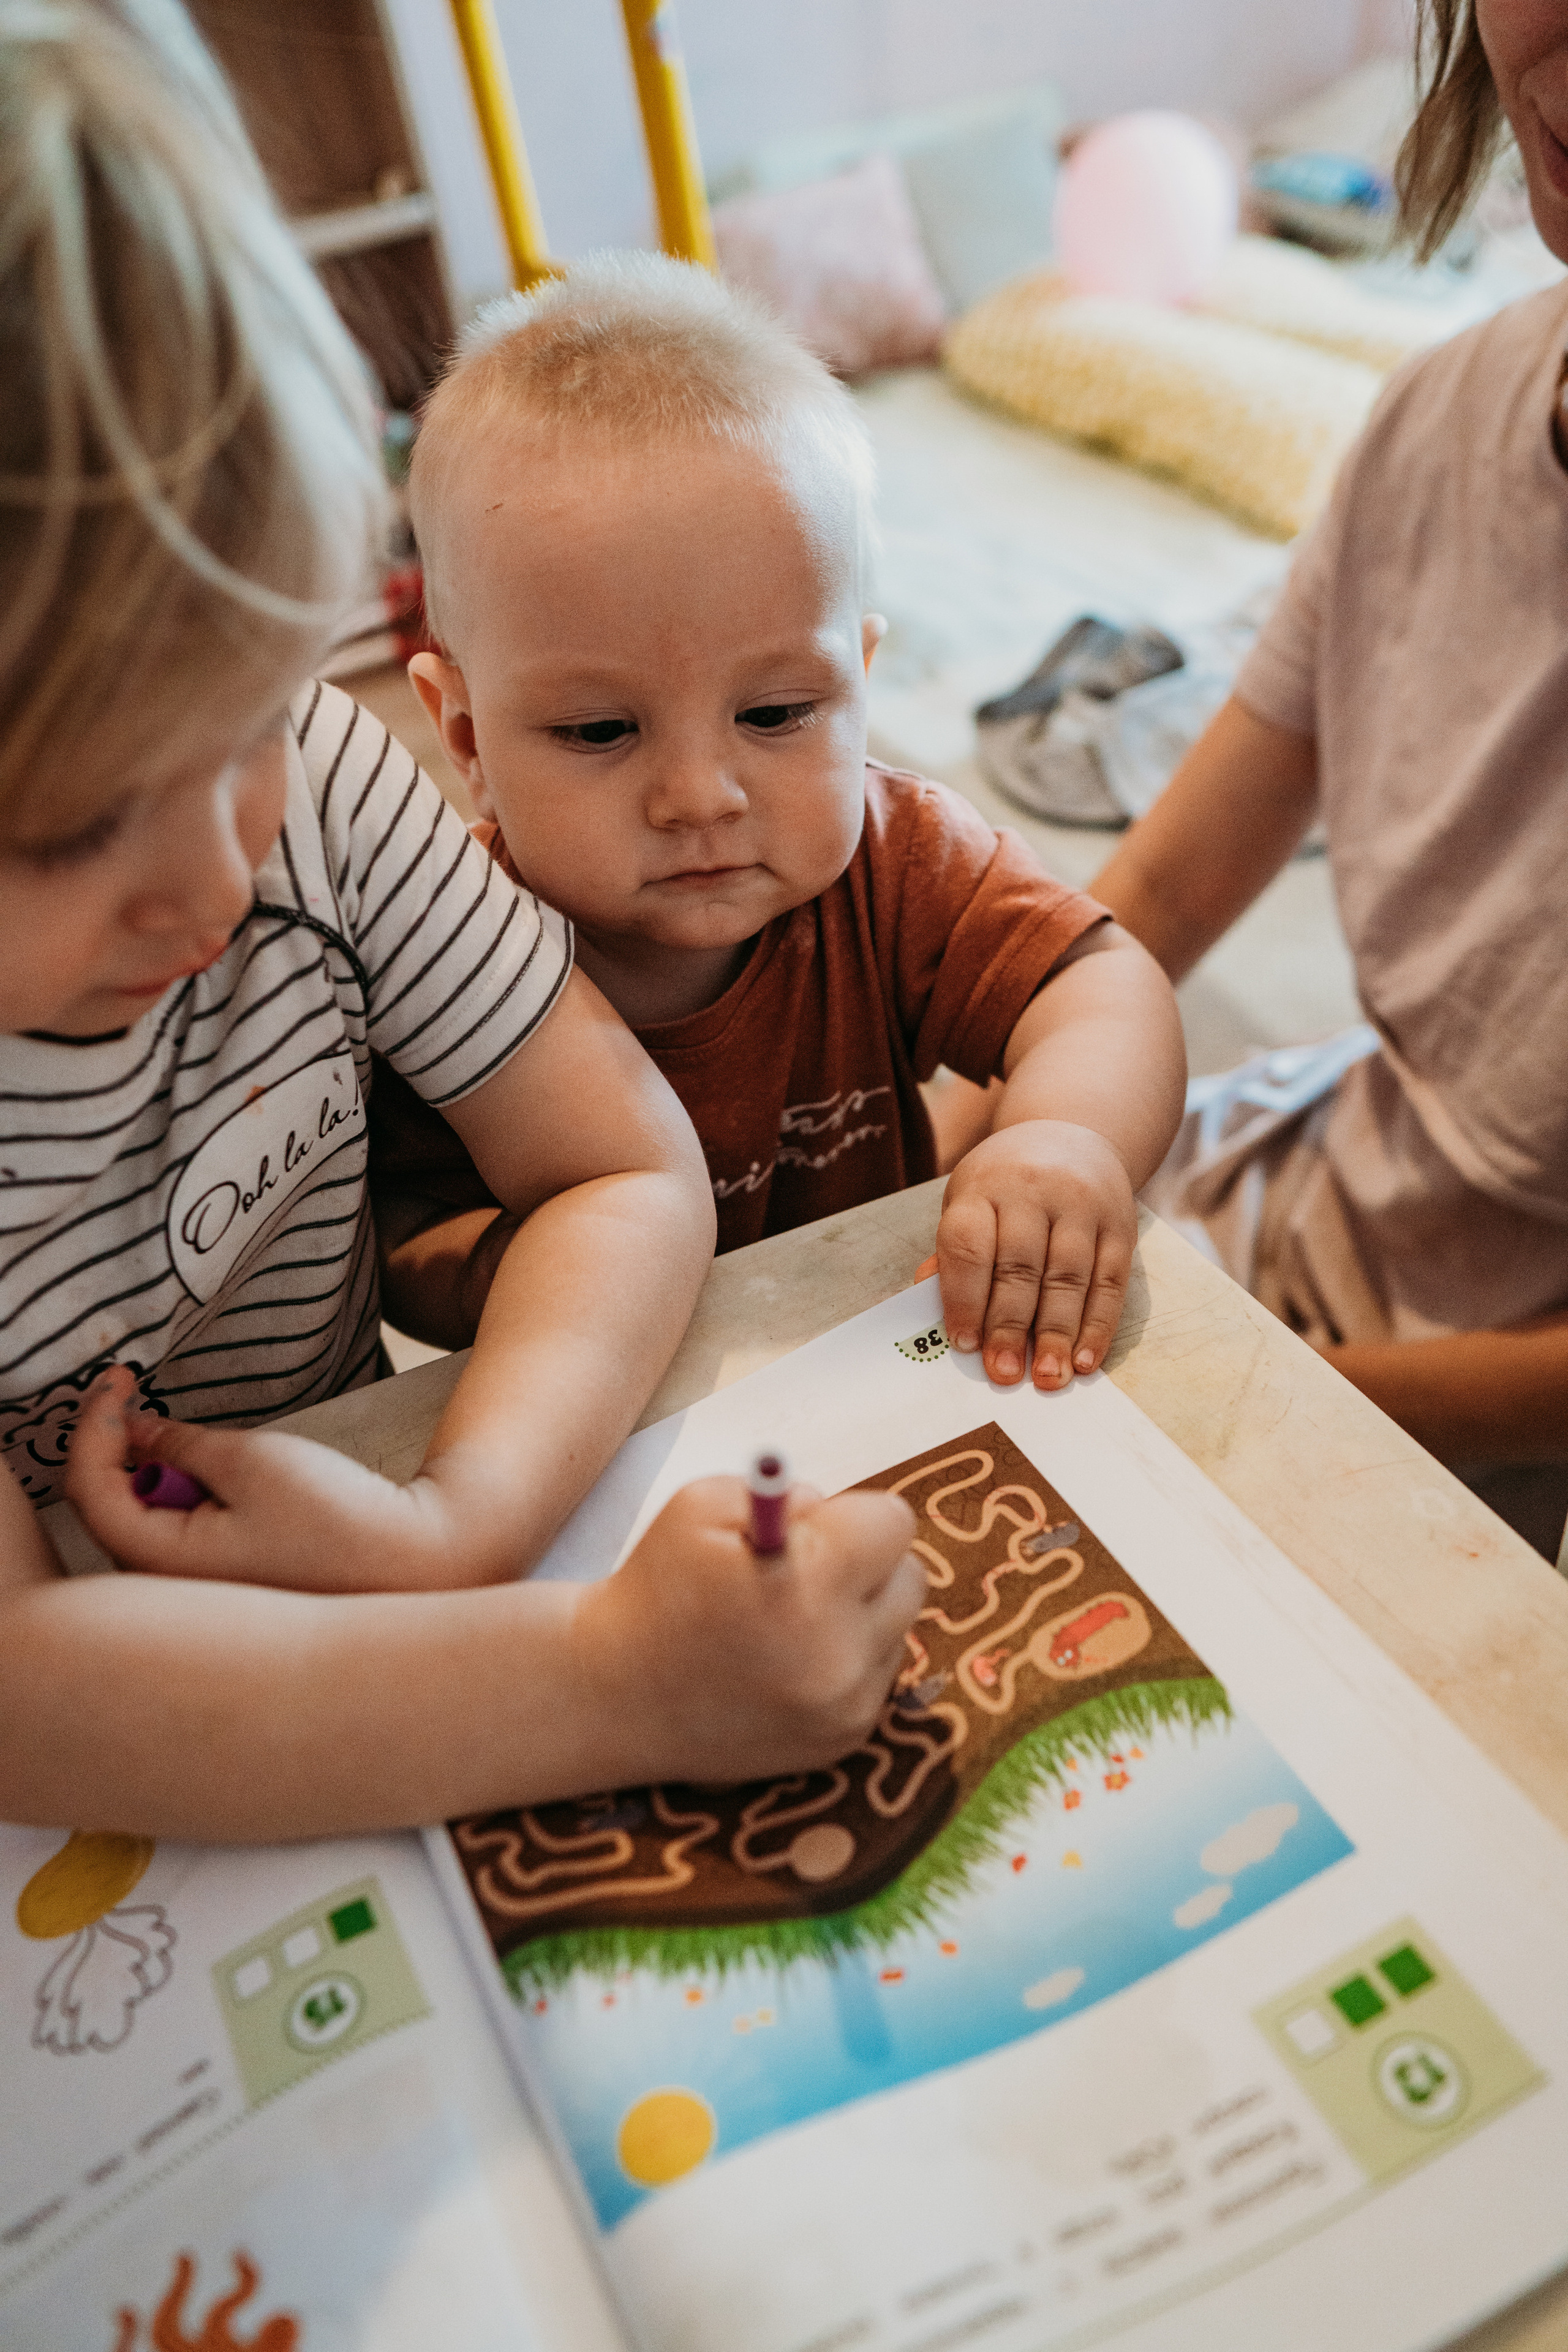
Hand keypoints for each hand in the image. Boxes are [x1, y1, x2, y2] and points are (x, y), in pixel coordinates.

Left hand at [64, 1368, 483, 1591]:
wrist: (412, 1562)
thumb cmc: (334, 1518)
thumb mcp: (250, 1462)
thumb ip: (179, 1444)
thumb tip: (130, 1429)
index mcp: (163, 1561)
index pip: (90, 1488)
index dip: (93, 1425)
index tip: (118, 1379)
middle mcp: (170, 1586)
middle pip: (107, 1506)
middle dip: (109, 1443)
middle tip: (127, 1388)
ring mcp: (200, 1589)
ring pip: (141, 1518)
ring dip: (142, 1465)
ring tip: (161, 1421)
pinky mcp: (228, 1582)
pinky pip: (176, 1532)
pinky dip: (173, 1489)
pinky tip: (197, 1464)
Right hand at [574, 1476, 923, 1781]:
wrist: (612, 1695)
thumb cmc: (656, 1585)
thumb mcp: (704, 1503)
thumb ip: (788, 1494)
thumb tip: (838, 1514)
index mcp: (807, 1588)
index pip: (892, 1522)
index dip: (849, 1516)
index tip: (809, 1532)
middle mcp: (838, 1657)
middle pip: (910, 1576)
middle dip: (865, 1563)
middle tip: (805, 1572)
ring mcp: (844, 1709)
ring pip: (899, 1628)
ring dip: (860, 1613)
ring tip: (790, 1621)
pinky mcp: (843, 1743)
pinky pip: (879, 1676)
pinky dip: (848, 1660)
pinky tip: (788, 1661)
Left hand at [936, 1118, 1135, 1389]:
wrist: (1072, 1134)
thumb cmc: (1005, 1186)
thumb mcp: (969, 1203)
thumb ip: (953, 1256)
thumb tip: (925, 1301)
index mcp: (984, 1189)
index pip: (970, 1246)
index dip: (964, 1298)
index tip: (963, 1344)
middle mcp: (1033, 1192)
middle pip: (1020, 1267)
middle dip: (1010, 1326)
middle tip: (1003, 1373)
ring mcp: (1081, 1207)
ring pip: (1069, 1277)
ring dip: (1057, 1334)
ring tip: (1048, 1377)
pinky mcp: (1120, 1225)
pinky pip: (1110, 1281)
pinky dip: (1098, 1325)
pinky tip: (1084, 1359)